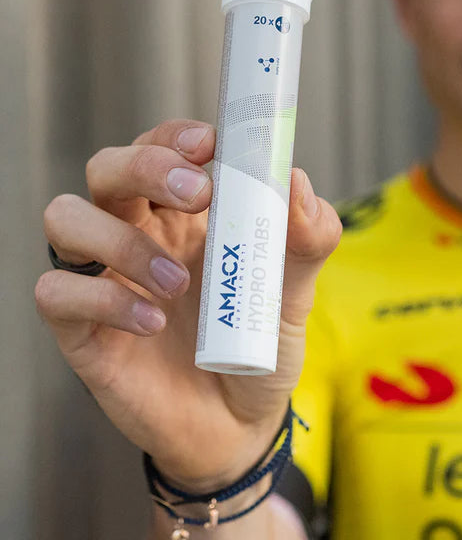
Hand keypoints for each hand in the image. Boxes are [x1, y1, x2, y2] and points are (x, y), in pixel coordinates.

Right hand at [35, 119, 341, 490]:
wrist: (241, 422)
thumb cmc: (261, 340)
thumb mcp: (298, 287)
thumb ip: (308, 234)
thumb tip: (295, 179)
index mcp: (187, 212)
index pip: (163, 146)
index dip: (177, 135)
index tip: (211, 145)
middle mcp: (140, 232)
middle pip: (108, 167)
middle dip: (147, 166)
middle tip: (198, 192)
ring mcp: (109, 278)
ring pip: (66, 218)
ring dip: (120, 238)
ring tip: (176, 281)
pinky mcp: (84, 330)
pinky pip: (58, 292)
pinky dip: (103, 300)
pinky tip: (152, 323)